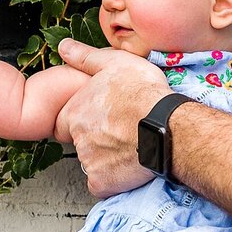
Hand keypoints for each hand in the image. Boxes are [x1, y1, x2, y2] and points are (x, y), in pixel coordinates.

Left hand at [56, 38, 169, 196]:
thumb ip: (85, 58)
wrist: (167, 125)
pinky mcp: (101, 181)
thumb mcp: (115, 62)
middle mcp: (77, 136)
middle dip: (96, 140)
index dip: (84, 120)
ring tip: (130, 147)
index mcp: (76, 110)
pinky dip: (113, 179)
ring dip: (107, 158)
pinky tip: (128, 166)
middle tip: (121, 133)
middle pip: (80, 142)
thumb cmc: (145, 93)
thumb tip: (63, 47)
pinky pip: (101, 184)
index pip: (65, 121)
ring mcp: (88, 161)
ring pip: (92, 163)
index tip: (103, 120)